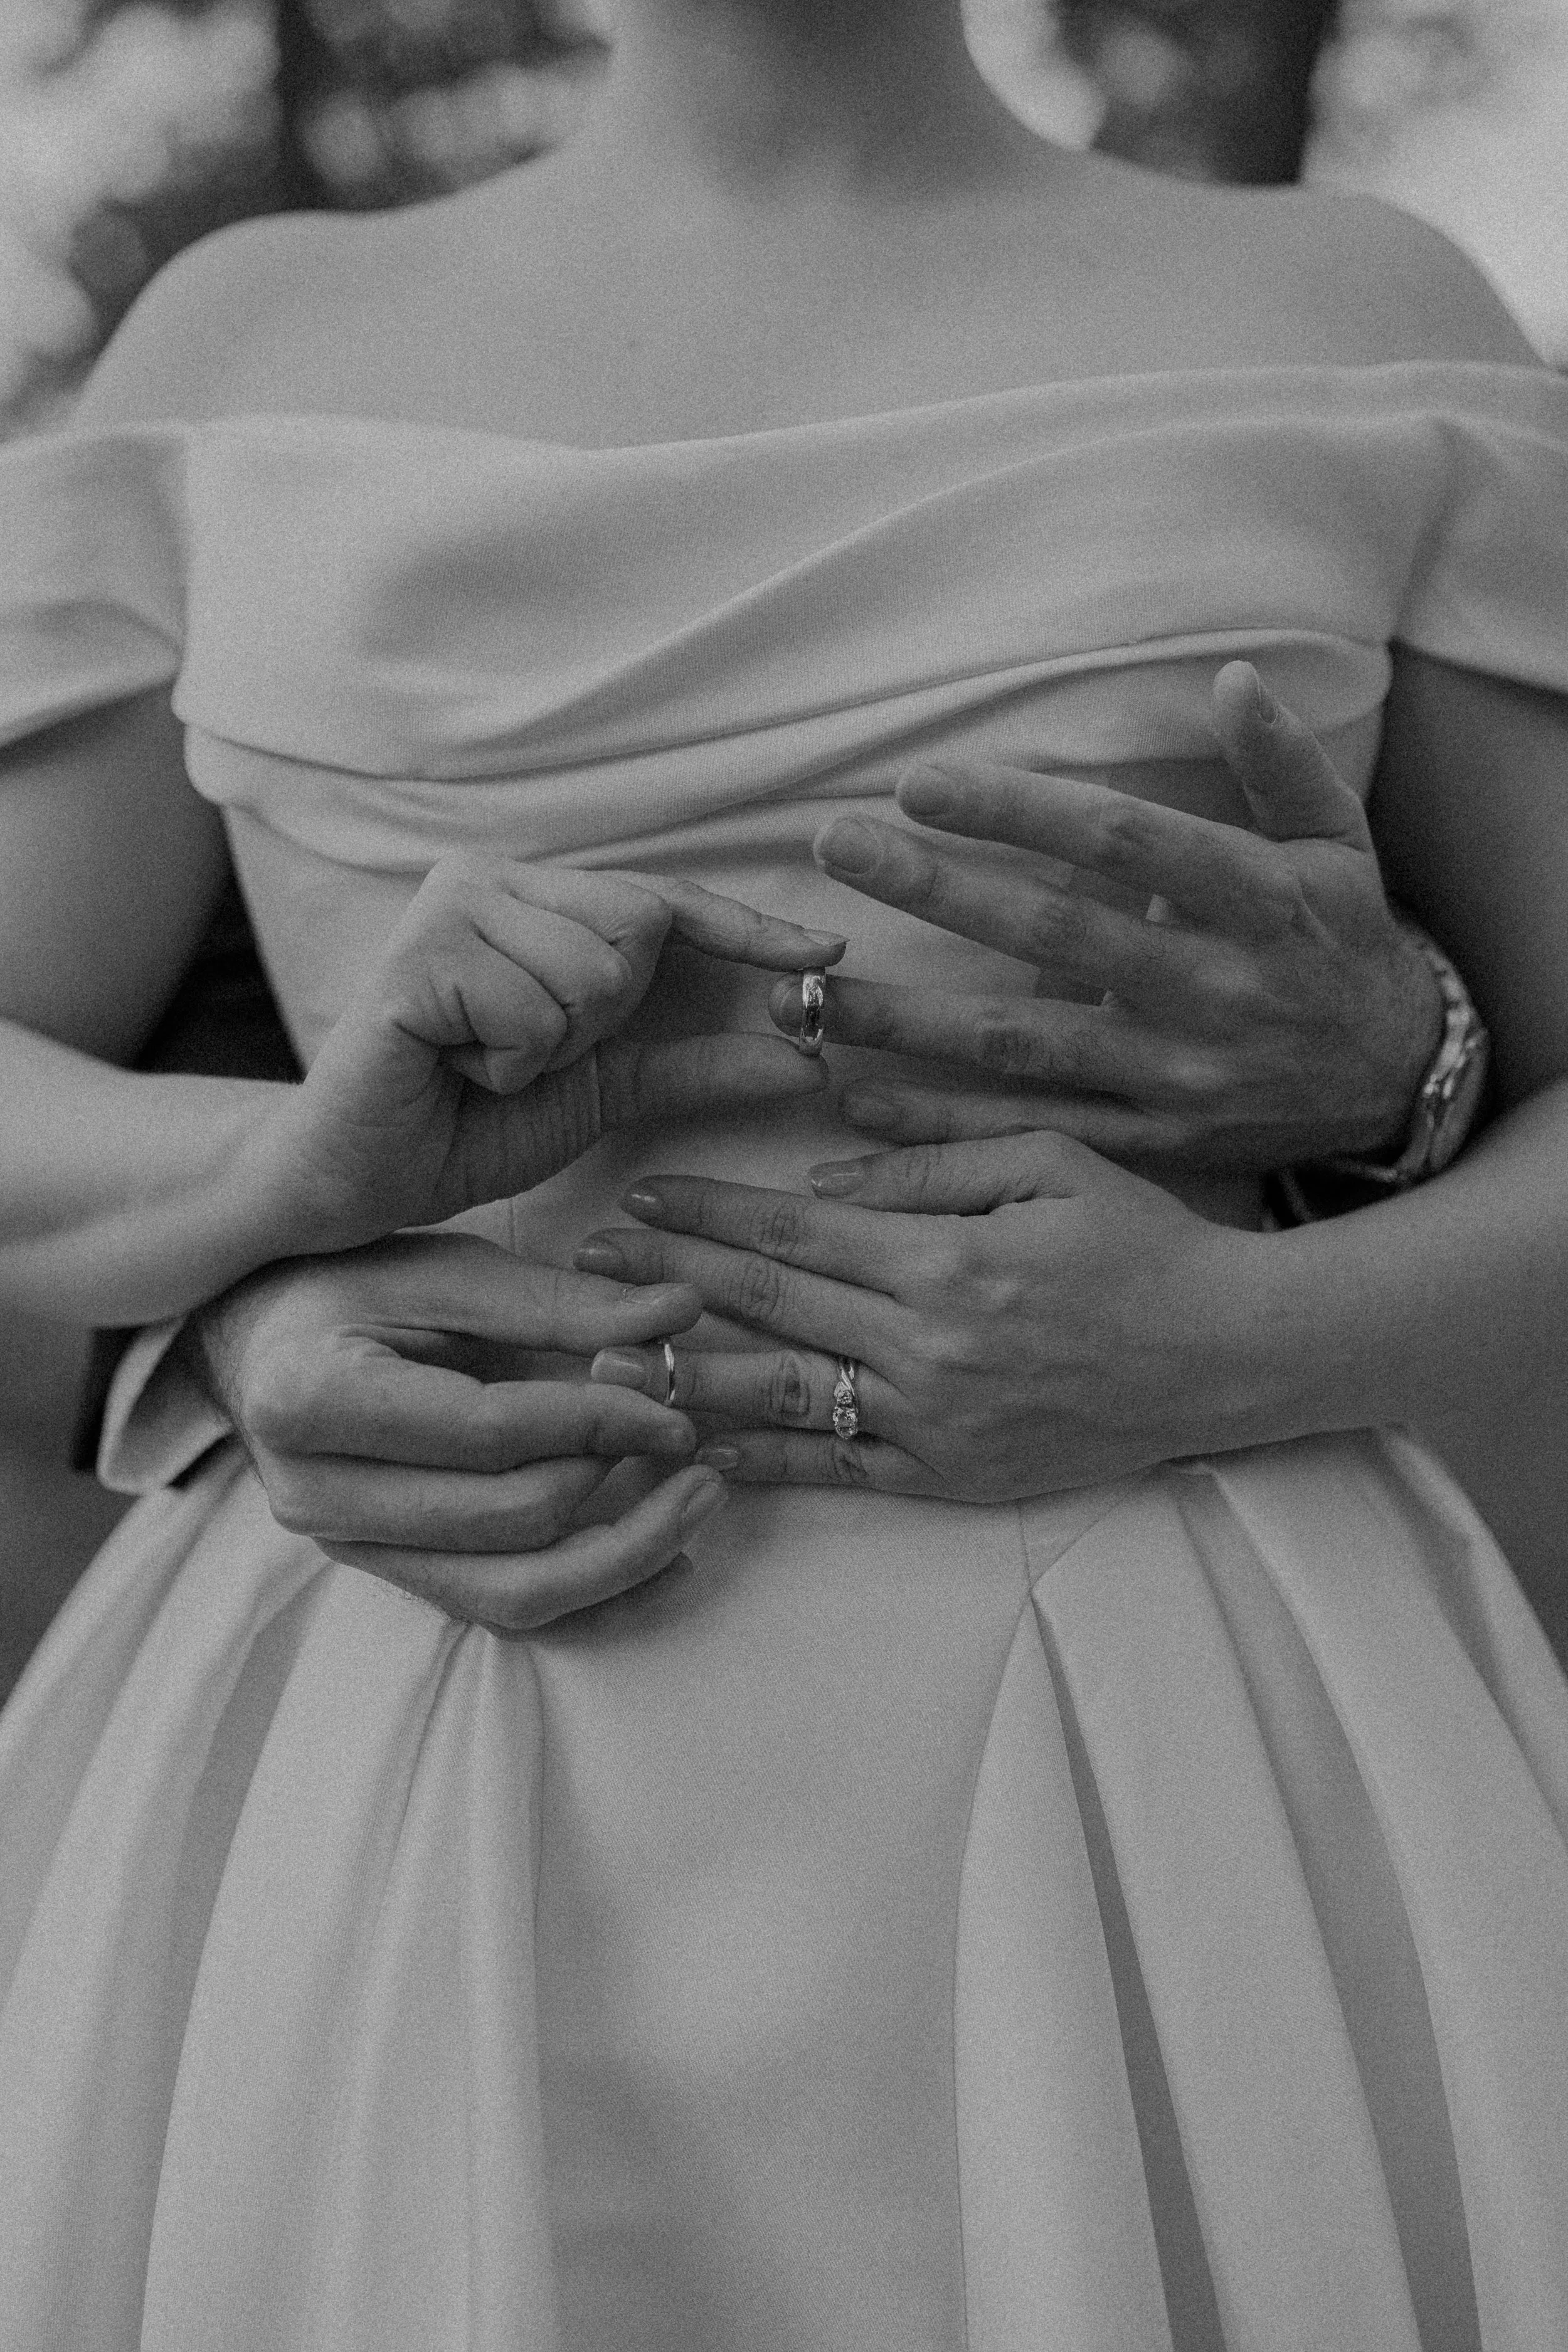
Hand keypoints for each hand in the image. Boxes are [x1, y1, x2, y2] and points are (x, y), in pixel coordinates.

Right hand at [181, 1231, 731, 1626]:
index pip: (490, 1432)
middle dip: (621, 1487)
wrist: (253, 1342)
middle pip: (508, 1521)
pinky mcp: (385, 1574)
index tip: (674, 1404)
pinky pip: (501, 1609)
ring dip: (624, 1557)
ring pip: (511, 1594)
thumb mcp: (446, 1271)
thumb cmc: (347, 1287)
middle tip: (696, 1443)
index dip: (597, 1421)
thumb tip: (681, 1313)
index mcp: (314, 1399)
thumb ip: (561, 1302)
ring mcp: (348, 1549)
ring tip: (698, 1504)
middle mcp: (319, 1494)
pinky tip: (663, 1558)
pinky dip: (592, 1592)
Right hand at [266, 858, 843, 1251]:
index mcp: (537, 899)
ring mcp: (449, 905)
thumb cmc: (474, 1124)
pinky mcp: (417, 954)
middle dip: (607, 1016)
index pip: (667, 901)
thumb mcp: (609, 1092)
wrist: (360, 1181)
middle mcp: (492, 879)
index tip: (828, 954)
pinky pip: (532, 1012)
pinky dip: (507, 1062)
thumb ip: (701, 1065)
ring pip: (593, 973)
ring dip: (553, 1047)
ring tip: (484, 1061)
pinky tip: (453, 1065)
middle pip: (639, 927)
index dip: (749, 930)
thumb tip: (808, 1051)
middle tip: (526, 1053)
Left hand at [574, 1138, 1267, 1500]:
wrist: (1228, 1355)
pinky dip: (760, 1462)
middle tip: (585, 1267)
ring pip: (782, 1397)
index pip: (793, 1233)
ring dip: (685, 1377)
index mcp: (946, 1258)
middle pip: (767, 1308)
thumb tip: (818, 1179)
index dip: (706, 1217)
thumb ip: (929, 1165)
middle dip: (667, 1283)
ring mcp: (935, 1421)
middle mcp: (928, 1345)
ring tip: (604, 1361)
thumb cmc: (1142, 1243)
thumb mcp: (1048, 1162)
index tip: (638, 1199)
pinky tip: (693, 1449)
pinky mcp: (950, 1478)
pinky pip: (836, 1471)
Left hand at [770, 664, 1442, 1173]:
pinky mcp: (1151, 1140)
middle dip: (935, 889)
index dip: (1019, 810)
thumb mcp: (1340, 843)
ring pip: (1023, 1043)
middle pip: (1053, 933)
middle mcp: (1210, 988)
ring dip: (908, 1016)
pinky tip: (857, 1093)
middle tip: (833, 849)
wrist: (1397, 1084)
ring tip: (808, 988)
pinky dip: (943, 1120)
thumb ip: (1282, 763)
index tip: (920, 781)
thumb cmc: (1346, 943)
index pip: (1122, 843)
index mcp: (1253, 900)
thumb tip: (1232, 679)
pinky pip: (1033, 1131)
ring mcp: (1175, 1073)